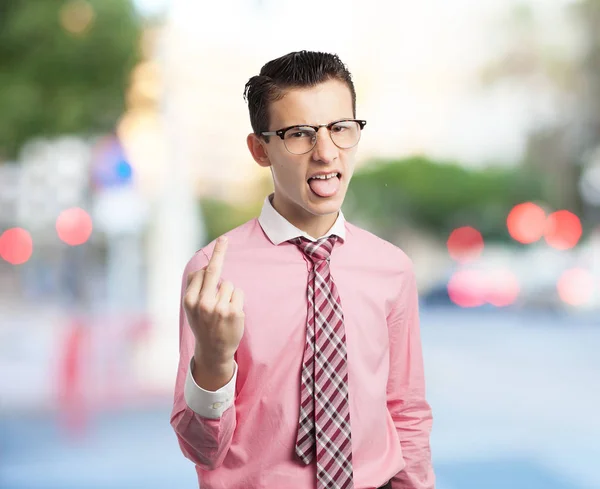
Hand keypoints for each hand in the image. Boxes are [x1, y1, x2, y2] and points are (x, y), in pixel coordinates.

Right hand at [183, 236, 244, 368]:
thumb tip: (202, 268)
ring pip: (228, 284)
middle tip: (224, 239)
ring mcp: (219, 308)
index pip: (200, 272)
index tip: (221, 242)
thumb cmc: (203, 324)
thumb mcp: (191, 308)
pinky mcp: (234, 313)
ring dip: (228, 292)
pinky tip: (231, 312)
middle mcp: (203, 304)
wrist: (213, 350)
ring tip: (222, 309)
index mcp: (190, 300)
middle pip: (213, 271)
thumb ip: (194, 289)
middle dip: (219, 252)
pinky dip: (237, 299)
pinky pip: (238, 293)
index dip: (212, 258)